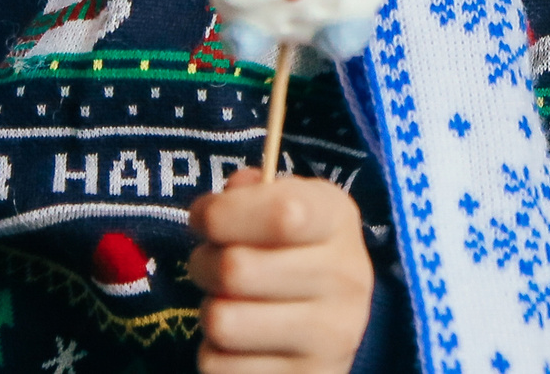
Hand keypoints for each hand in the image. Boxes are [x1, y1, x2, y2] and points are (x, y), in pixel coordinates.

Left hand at [188, 171, 375, 373]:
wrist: (333, 323)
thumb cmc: (296, 250)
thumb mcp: (289, 205)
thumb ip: (253, 193)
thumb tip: (221, 202)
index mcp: (339, 220)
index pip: (282, 213)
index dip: (223, 213)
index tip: (204, 218)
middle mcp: (346, 278)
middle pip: (235, 269)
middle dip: (204, 263)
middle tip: (212, 264)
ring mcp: (330, 337)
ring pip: (221, 321)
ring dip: (209, 310)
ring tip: (229, 302)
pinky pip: (218, 366)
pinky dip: (216, 353)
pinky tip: (241, 342)